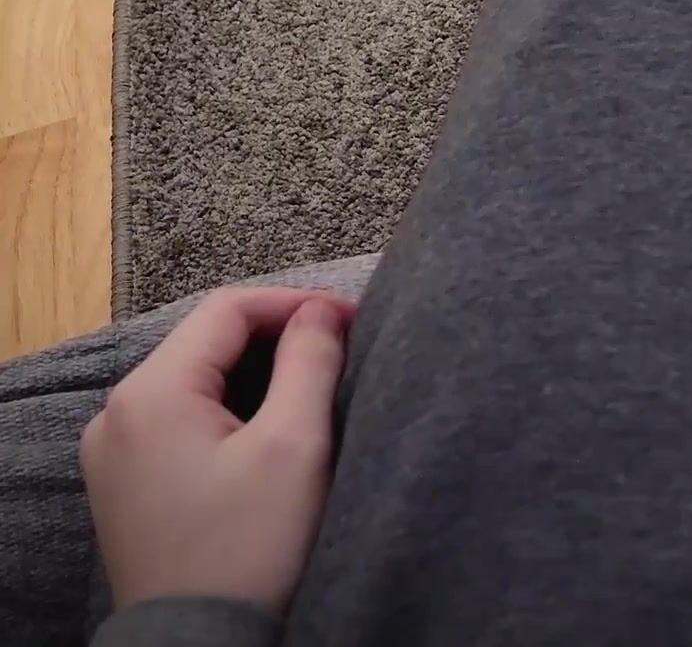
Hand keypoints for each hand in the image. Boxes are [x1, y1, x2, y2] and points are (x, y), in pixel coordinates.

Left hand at [81, 287, 357, 616]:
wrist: (199, 645)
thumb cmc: (251, 545)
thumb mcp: (295, 445)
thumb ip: (310, 362)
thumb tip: (322, 310)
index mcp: (151, 394)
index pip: (227, 309)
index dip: (295, 304)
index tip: (352, 319)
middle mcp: (117, 415)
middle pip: (206, 344)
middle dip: (276, 338)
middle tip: (339, 351)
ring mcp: (113, 453)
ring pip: (193, 383)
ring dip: (254, 375)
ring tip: (312, 389)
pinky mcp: (124, 487)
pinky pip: (177, 422)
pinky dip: (226, 411)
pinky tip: (267, 432)